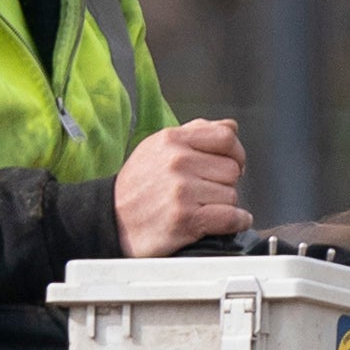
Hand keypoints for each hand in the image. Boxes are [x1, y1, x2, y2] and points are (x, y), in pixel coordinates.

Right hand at [117, 119, 249, 254]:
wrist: (113, 220)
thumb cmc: (138, 186)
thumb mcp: (158, 147)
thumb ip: (195, 133)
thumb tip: (230, 126)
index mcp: (172, 140)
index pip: (225, 137)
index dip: (236, 153)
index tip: (233, 164)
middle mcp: (177, 162)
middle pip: (231, 170)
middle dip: (225, 183)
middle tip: (207, 192)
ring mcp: (181, 190)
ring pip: (231, 195)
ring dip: (224, 205)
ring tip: (202, 207)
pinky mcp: (185, 218)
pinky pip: (231, 217)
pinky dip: (236, 222)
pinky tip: (229, 222)